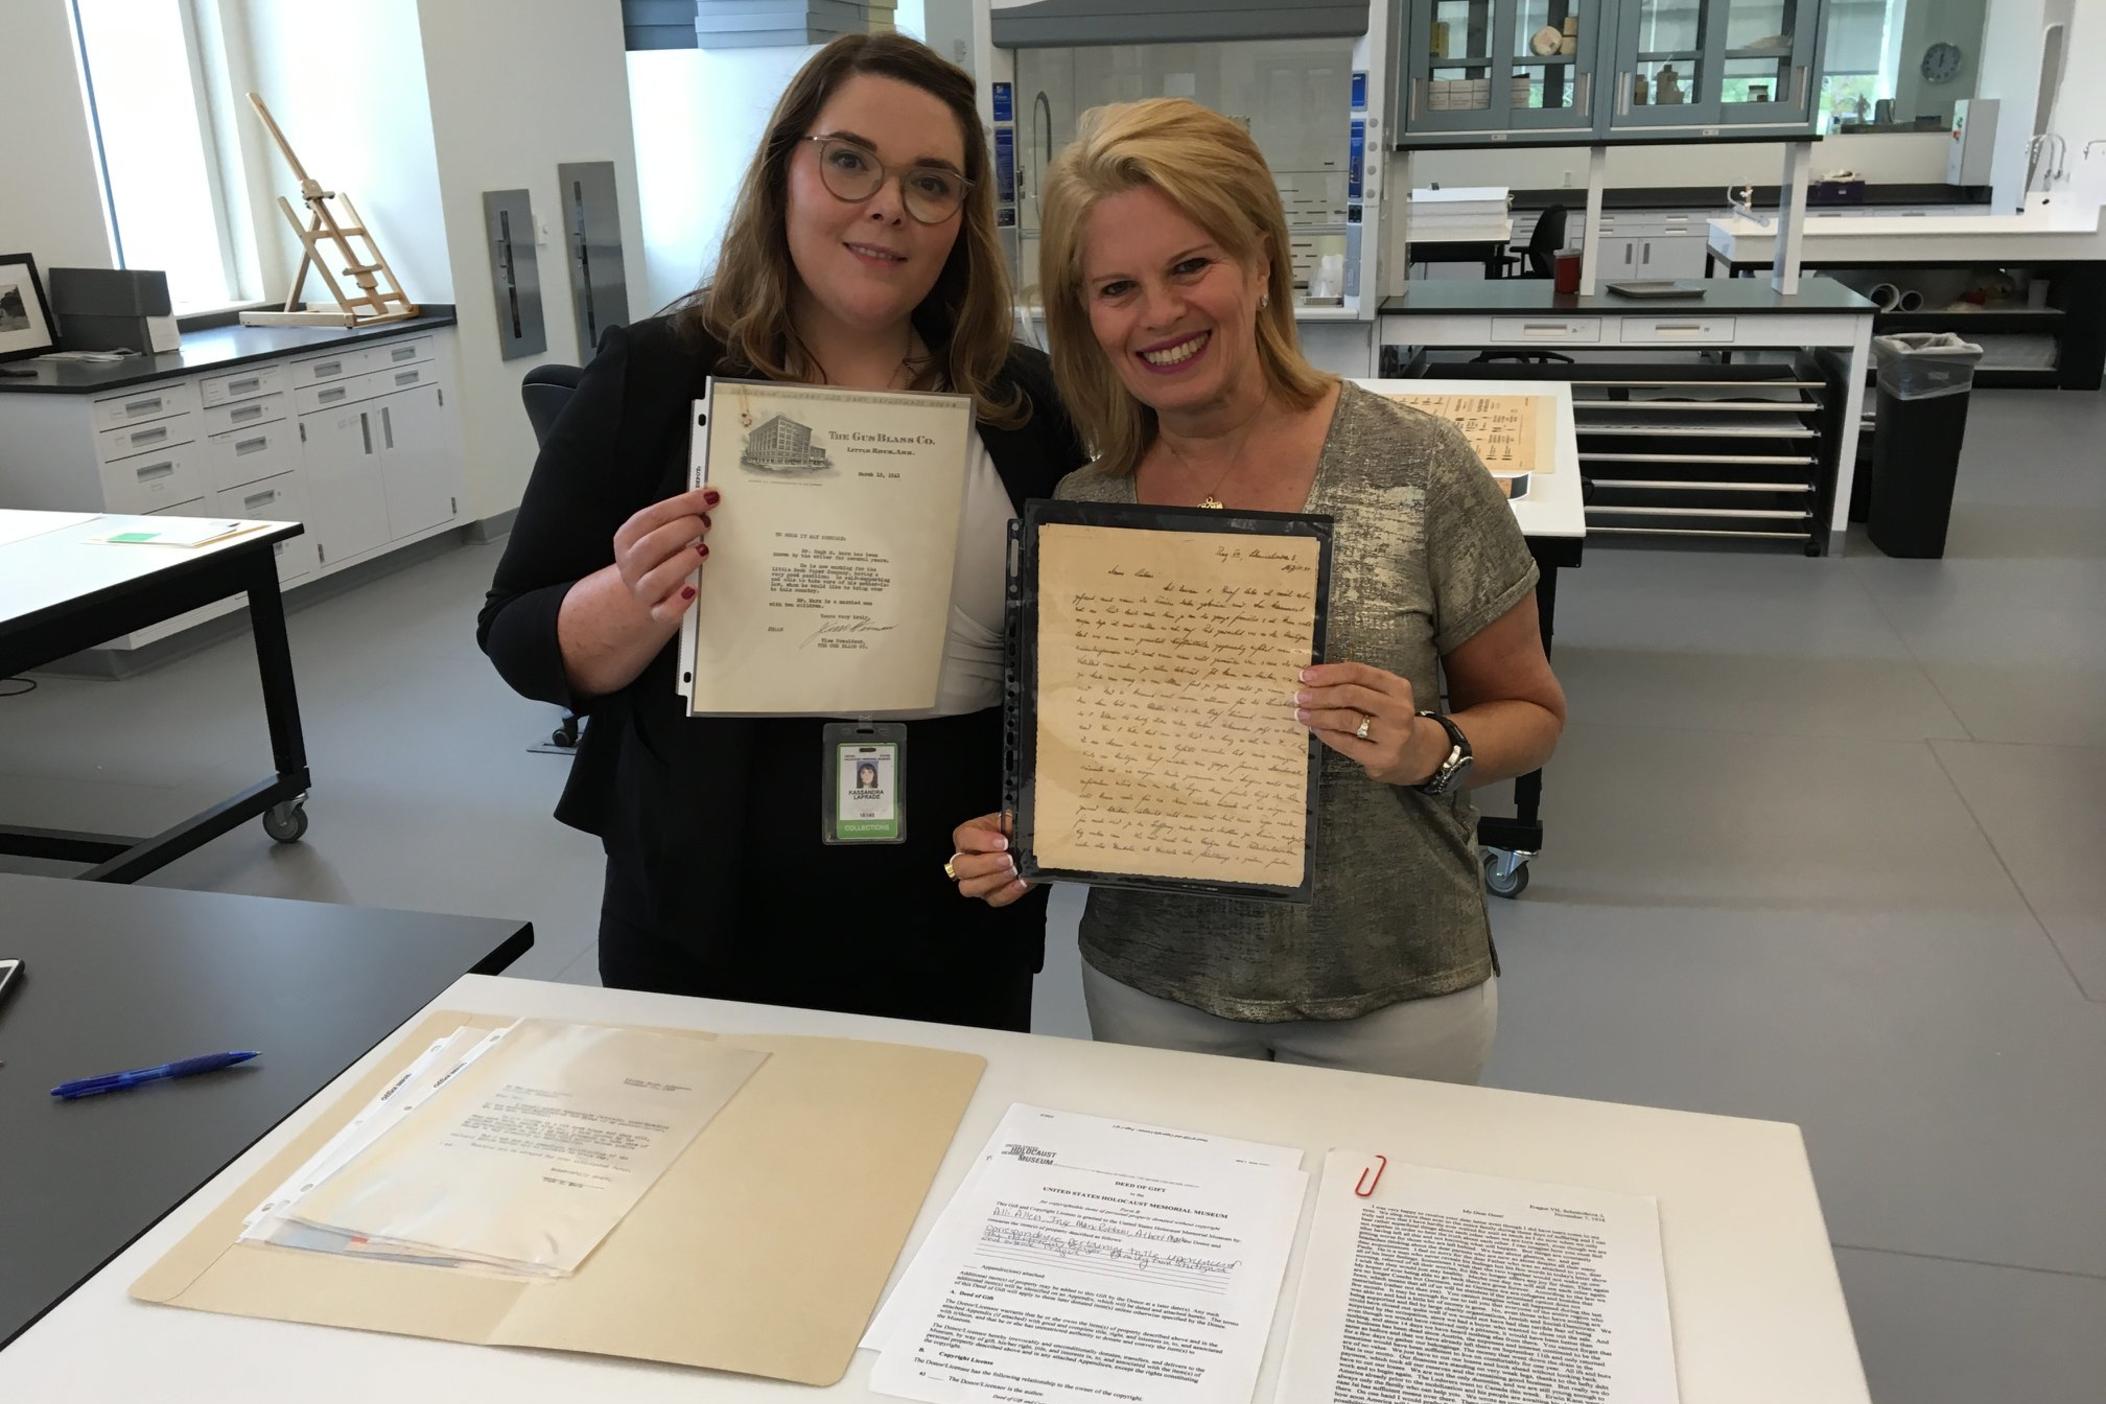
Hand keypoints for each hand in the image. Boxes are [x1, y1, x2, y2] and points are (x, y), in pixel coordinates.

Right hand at [612, 486, 719, 624]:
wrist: (645, 594)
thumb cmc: (659, 557)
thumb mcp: (659, 534)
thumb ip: (676, 518)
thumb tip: (708, 497)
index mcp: (627, 539)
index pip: (650, 517)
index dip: (681, 505)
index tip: (708, 497)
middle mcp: (631, 565)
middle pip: (652, 545)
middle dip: (682, 529)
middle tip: (705, 523)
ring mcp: (641, 590)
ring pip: (657, 579)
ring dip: (683, 562)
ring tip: (704, 550)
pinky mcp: (657, 613)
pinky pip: (665, 612)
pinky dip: (680, 602)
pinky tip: (693, 589)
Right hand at [948, 812, 1032, 907]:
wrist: (1024, 846)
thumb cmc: (1010, 832)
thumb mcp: (1009, 820)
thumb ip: (1009, 820)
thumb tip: (1013, 823)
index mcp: (966, 836)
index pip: (964, 838)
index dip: (982, 841)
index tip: (1002, 841)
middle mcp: (965, 860)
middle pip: (961, 867)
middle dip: (985, 864)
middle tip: (1008, 859)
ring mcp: (974, 881)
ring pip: (970, 887)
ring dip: (993, 880)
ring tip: (1014, 870)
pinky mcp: (989, 895)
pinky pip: (994, 899)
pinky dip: (1009, 892)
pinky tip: (1021, 882)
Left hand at [1295, 661, 1445, 785]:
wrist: (1416, 753)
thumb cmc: (1391, 719)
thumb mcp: (1384, 696)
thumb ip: (1357, 686)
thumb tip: (1314, 680)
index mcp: (1397, 687)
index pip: (1357, 672)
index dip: (1328, 672)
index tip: (1305, 675)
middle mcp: (1398, 709)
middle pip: (1350, 694)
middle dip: (1319, 694)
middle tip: (1299, 696)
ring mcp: (1392, 735)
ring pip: (1346, 719)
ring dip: (1318, 715)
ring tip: (1302, 713)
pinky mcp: (1381, 757)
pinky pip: (1345, 742)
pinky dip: (1325, 734)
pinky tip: (1315, 728)